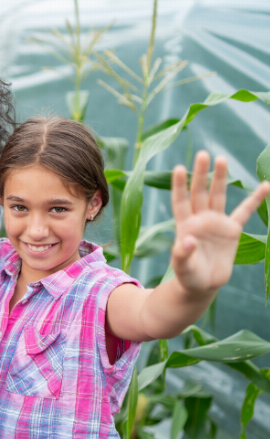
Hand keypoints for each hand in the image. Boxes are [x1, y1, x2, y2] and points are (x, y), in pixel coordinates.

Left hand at [170, 151, 269, 294]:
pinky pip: (245, 212)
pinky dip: (255, 200)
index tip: (177, 168)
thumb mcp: (181, 266)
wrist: (202, 284)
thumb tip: (186, 240)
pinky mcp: (232, 230)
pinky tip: (265, 185)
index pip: (180, 201)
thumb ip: (181, 254)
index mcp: (184, 225)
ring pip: (218, 196)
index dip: (179, 186)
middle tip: (203, 154)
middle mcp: (199, 219)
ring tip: (222, 158)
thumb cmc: (187, 275)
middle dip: (201, 174)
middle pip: (199, 192)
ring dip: (220, 178)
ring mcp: (216, 222)